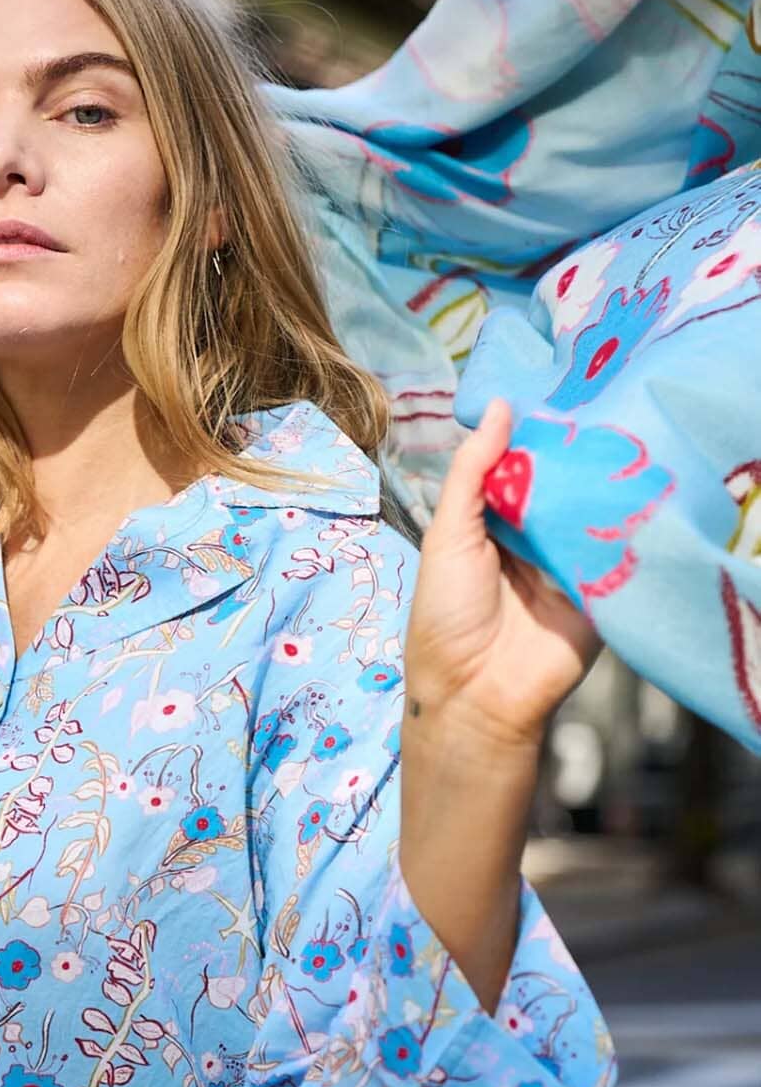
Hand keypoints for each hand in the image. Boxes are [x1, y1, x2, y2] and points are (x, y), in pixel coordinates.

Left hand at [404, 398, 601, 750]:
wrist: (477, 695)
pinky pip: (619, 549)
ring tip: (625, 439)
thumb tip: (499, 405)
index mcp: (494, 522)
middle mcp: (534, 537)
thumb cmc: (446, 615)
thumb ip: (472, 472)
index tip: (564, 391)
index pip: (523, 465)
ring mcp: (571, 561)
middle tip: (605, 406)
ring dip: (605, 484)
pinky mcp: (603, 587)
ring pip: (594, 510)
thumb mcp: (449, 535)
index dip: (538, 434)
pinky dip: (626, 525)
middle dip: (578, 453)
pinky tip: (639, 491)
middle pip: (563, 483)